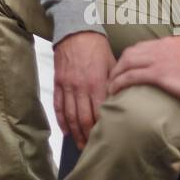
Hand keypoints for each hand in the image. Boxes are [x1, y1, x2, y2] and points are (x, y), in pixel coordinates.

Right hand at [53, 31, 115, 149]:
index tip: (107, 138)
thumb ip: (115, 84)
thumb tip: (121, 102)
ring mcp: (68, 86)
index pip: (100, 112)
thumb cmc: (96, 47)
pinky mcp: (58, 83)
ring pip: (70, 116)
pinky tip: (66, 131)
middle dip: (88, 136)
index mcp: (97, 83)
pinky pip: (58, 105)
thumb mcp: (112, 63)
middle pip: (84, 119)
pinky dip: (62, 120)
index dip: (103, 128)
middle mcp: (81, 87)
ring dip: (75, 133)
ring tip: (80, 145)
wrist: (75, 31)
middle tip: (92, 148)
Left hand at [107, 36, 179, 105]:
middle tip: (114, 77)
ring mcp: (158, 59)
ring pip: (127, 62)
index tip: (127, 68)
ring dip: (116, 74)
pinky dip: (119, 82)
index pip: (145, 46)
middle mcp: (162, 46)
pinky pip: (131, 76)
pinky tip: (114, 90)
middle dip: (120, 64)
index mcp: (172, 42)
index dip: (133, 58)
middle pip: (132, 52)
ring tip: (111, 85)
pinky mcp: (158, 73)